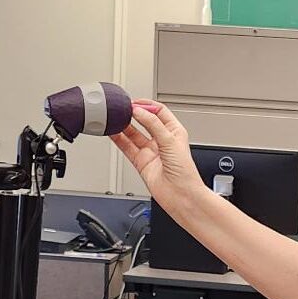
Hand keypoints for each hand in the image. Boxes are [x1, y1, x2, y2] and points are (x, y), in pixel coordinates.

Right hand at [109, 101, 205, 215]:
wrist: (181, 195)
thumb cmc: (185, 172)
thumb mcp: (170, 141)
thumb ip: (153, 124)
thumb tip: (139, 111)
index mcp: (174, 131)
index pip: (159, 111)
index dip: (147, 105)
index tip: (135, 102)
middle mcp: (162, 140)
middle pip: (145, 121)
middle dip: (134, 113)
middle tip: (123, 108)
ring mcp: (151, 151)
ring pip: (134, 134)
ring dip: (124, 126)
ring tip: (116, 118)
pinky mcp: (141, 162)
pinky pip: (127, 147)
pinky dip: (119, 139)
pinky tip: (113, 132)